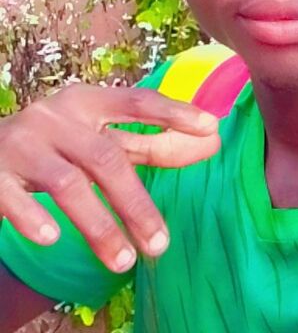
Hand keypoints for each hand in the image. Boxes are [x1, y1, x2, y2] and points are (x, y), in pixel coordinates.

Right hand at [0, 84, 219, 272]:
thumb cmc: (58, 145)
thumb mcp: (99, 138)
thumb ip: (151, 143)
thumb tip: (211, 141)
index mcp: (88, 102)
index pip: (137, 102)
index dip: (173, 113)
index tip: (211, 128)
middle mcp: (56, 117)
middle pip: (105, 158)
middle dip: (136, 203)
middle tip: (160, 244)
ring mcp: (21, 144)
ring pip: (66, 184)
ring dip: (97, 225)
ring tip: (123, 261)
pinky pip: (11, 198)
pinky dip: (32, 217)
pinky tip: (53, 239)